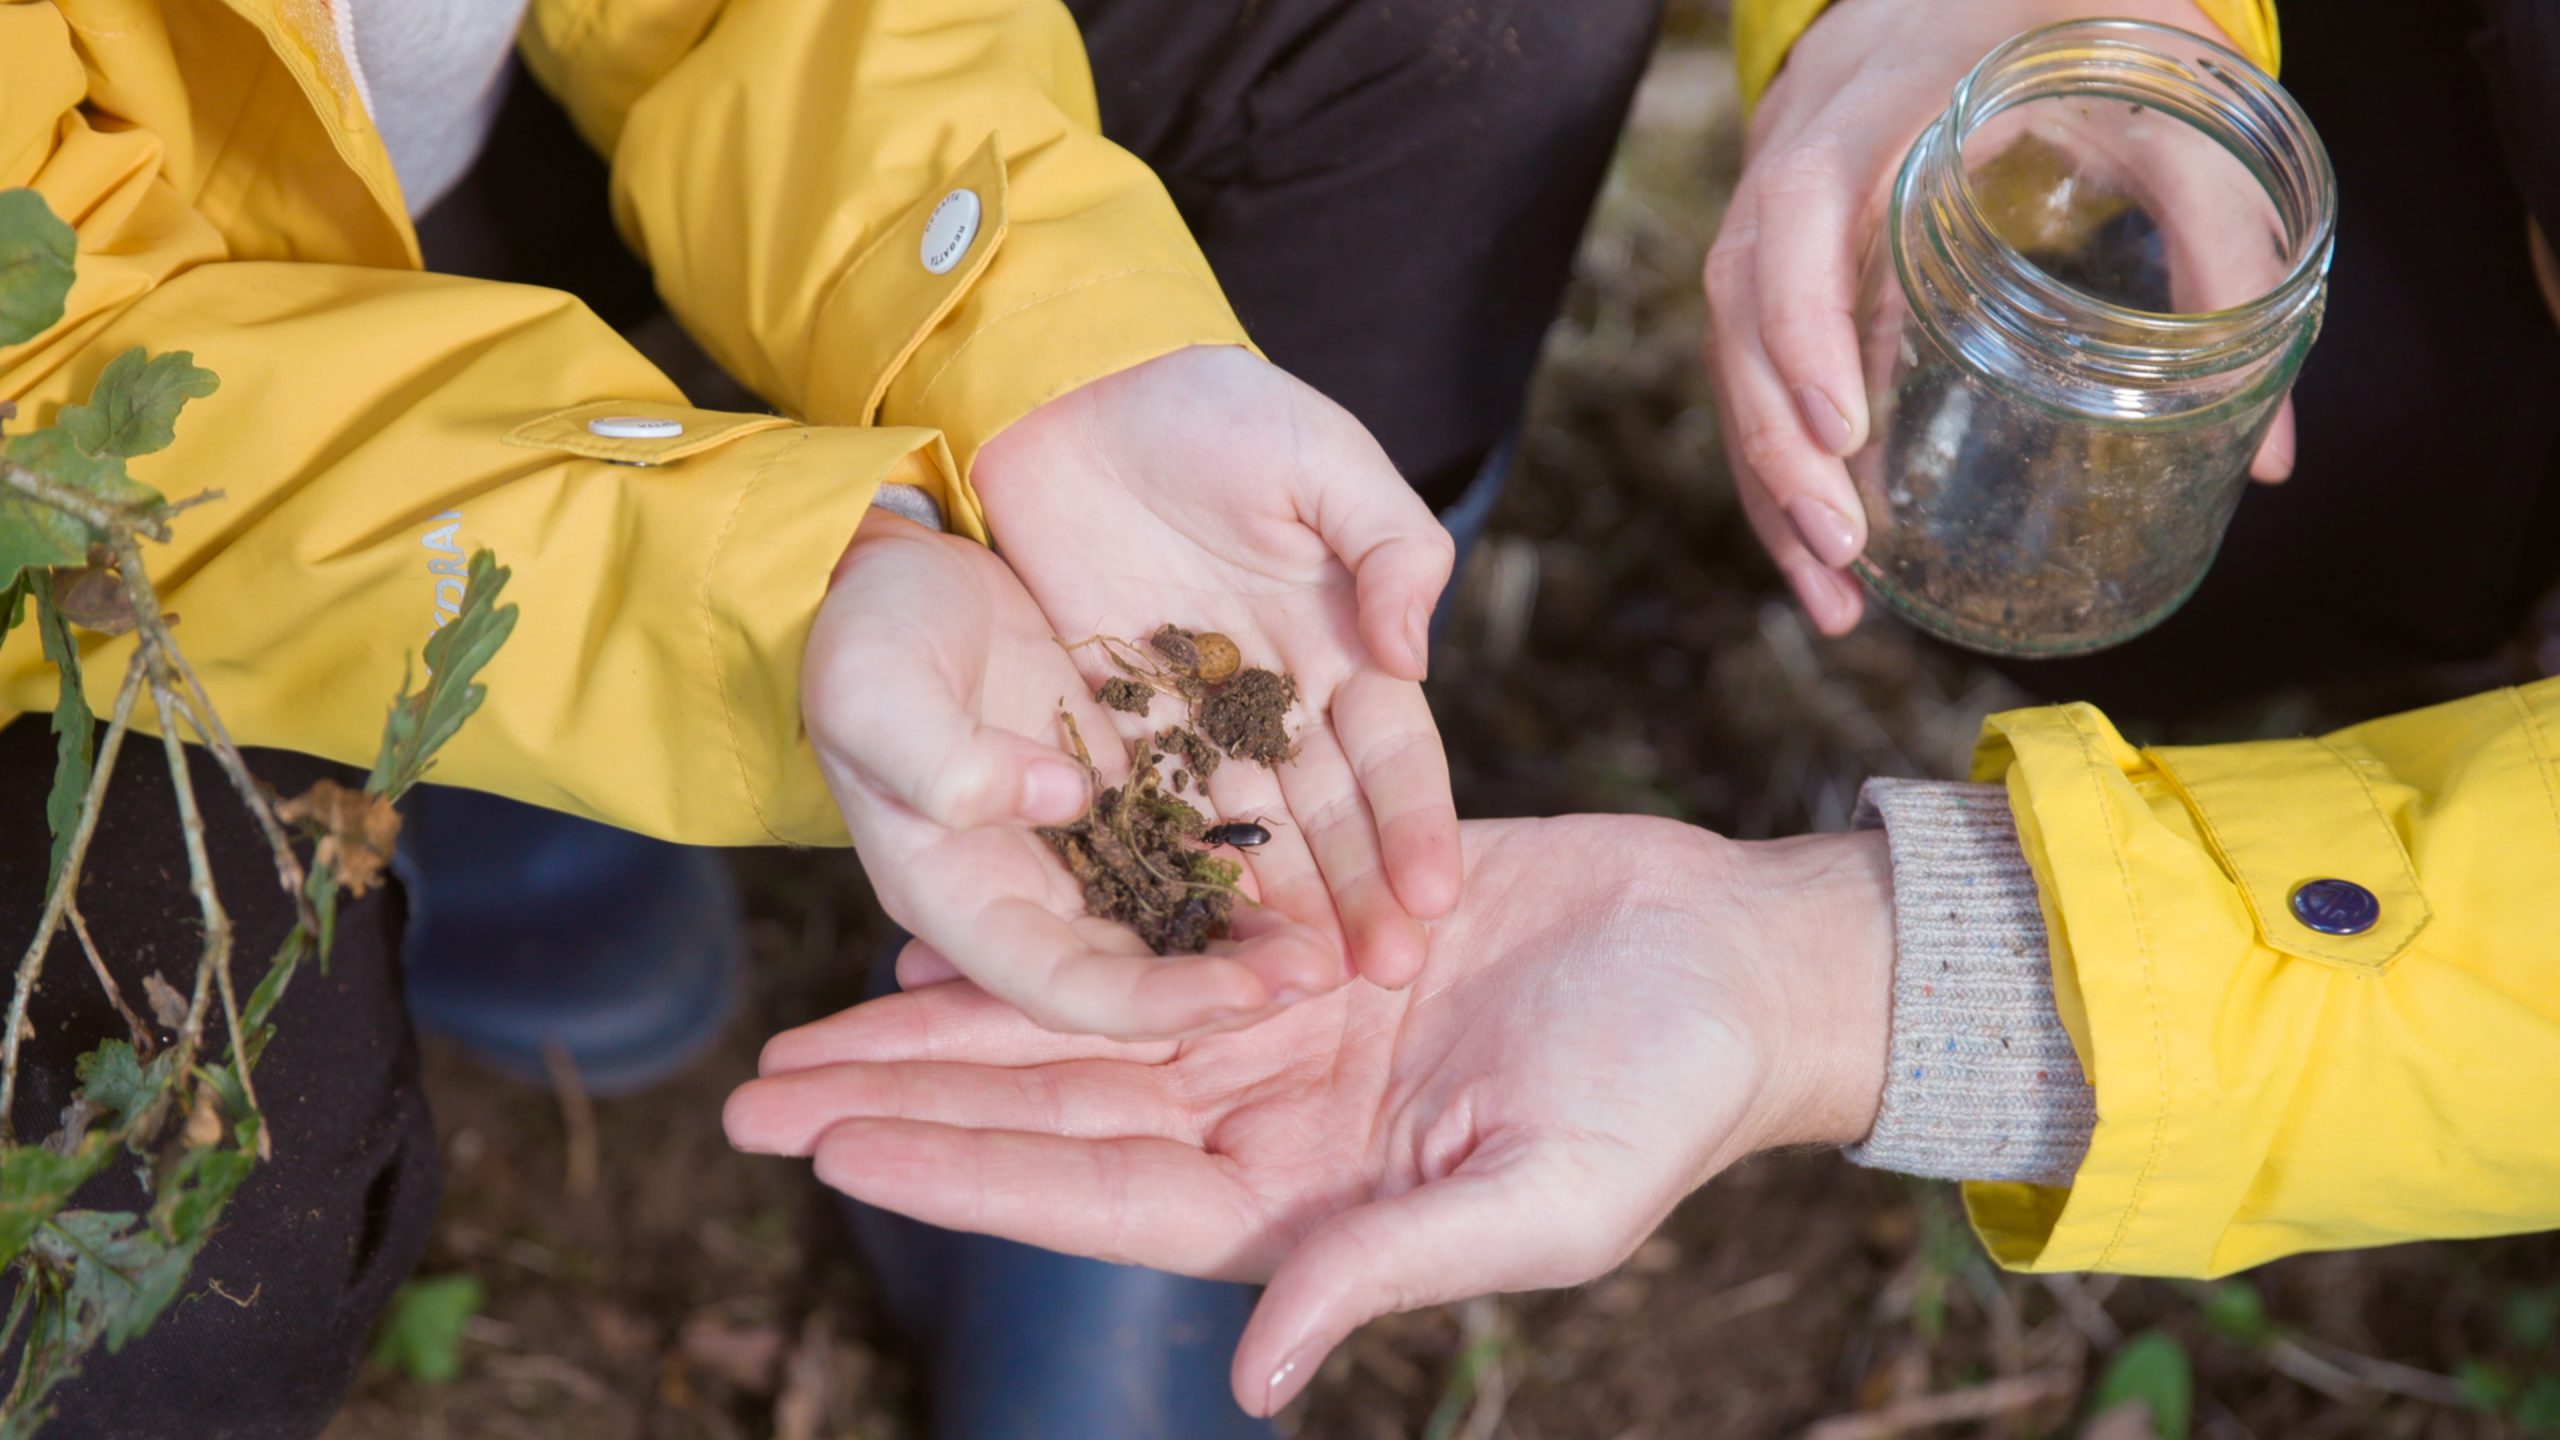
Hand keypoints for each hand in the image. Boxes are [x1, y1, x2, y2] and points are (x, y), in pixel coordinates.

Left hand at [724, 816, 1895, 1414]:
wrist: (1735, 959)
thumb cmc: (1665, 1092)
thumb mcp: (1544, 1198)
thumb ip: (1389, 1268)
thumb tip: (1257, 1376)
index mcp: (1300, 1201)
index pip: (1089, 1195)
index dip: (954, 1175)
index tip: (824, 1153)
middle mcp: (1263, 1120)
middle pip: (1047, 1114)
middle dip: (901, 1106)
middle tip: (748, 1098)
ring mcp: (1275, 1027)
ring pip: (1075, 1027)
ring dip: (945, 1023)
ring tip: (810, 1022)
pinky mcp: (1302, 934)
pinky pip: (1149, 933)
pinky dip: (1052, 933)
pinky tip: (955, 931)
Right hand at [803, 511, 1339, 1038]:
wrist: (888, 563)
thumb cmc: (861, 633)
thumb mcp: (877, 691)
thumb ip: (950, 761)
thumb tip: (1066, 799)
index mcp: (959, 896)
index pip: (1068, 988)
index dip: (1159, 1005)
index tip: (1250, 994)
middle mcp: (1030, 889)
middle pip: (1143, 971)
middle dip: (1238, 983)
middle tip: (1335, 973)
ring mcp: (1082, 840)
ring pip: (1184, 912)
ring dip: (1265, 930)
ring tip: (1359, 930)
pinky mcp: (1125, 783)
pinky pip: (1201, 836)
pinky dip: (1260, 854)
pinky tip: (1338, 849)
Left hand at [971, 346, 1460, 985]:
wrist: (1074, 385)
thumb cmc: (1214, 408)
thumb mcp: (1321, 455)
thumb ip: (1389, 545)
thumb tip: (1416, 653)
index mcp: (1346, 640)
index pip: (1394, 754)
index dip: (1416, 827)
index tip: (1435, 900)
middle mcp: (1279, 697)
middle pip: (1329, 817)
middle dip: (1361, 897)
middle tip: (1386, 979)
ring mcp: (1194, 718)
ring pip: (1245, 834)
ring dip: (1278, 909)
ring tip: (1300, 988)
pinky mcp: (1112, 721)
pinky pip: (1148, 810)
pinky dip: (1173, 873)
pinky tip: (1187, 939)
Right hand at [1704, 0, 2290, 634]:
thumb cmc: (2071, 21)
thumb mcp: (2166, 100)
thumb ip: (2226, 243)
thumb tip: (2271, 452)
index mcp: (1876, 106)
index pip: (1797, 214)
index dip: (1801, 322)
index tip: (1843, 425)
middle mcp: (1795, 161)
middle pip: (1739, 310)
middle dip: (1779, 443)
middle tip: (1845, 548)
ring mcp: (1772, 215)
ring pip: (1730, 355)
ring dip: (1769, 483)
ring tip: (1833, 597)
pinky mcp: (1781, 266)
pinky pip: (1750, 369)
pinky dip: (1775, 463)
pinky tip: (1818, 547)